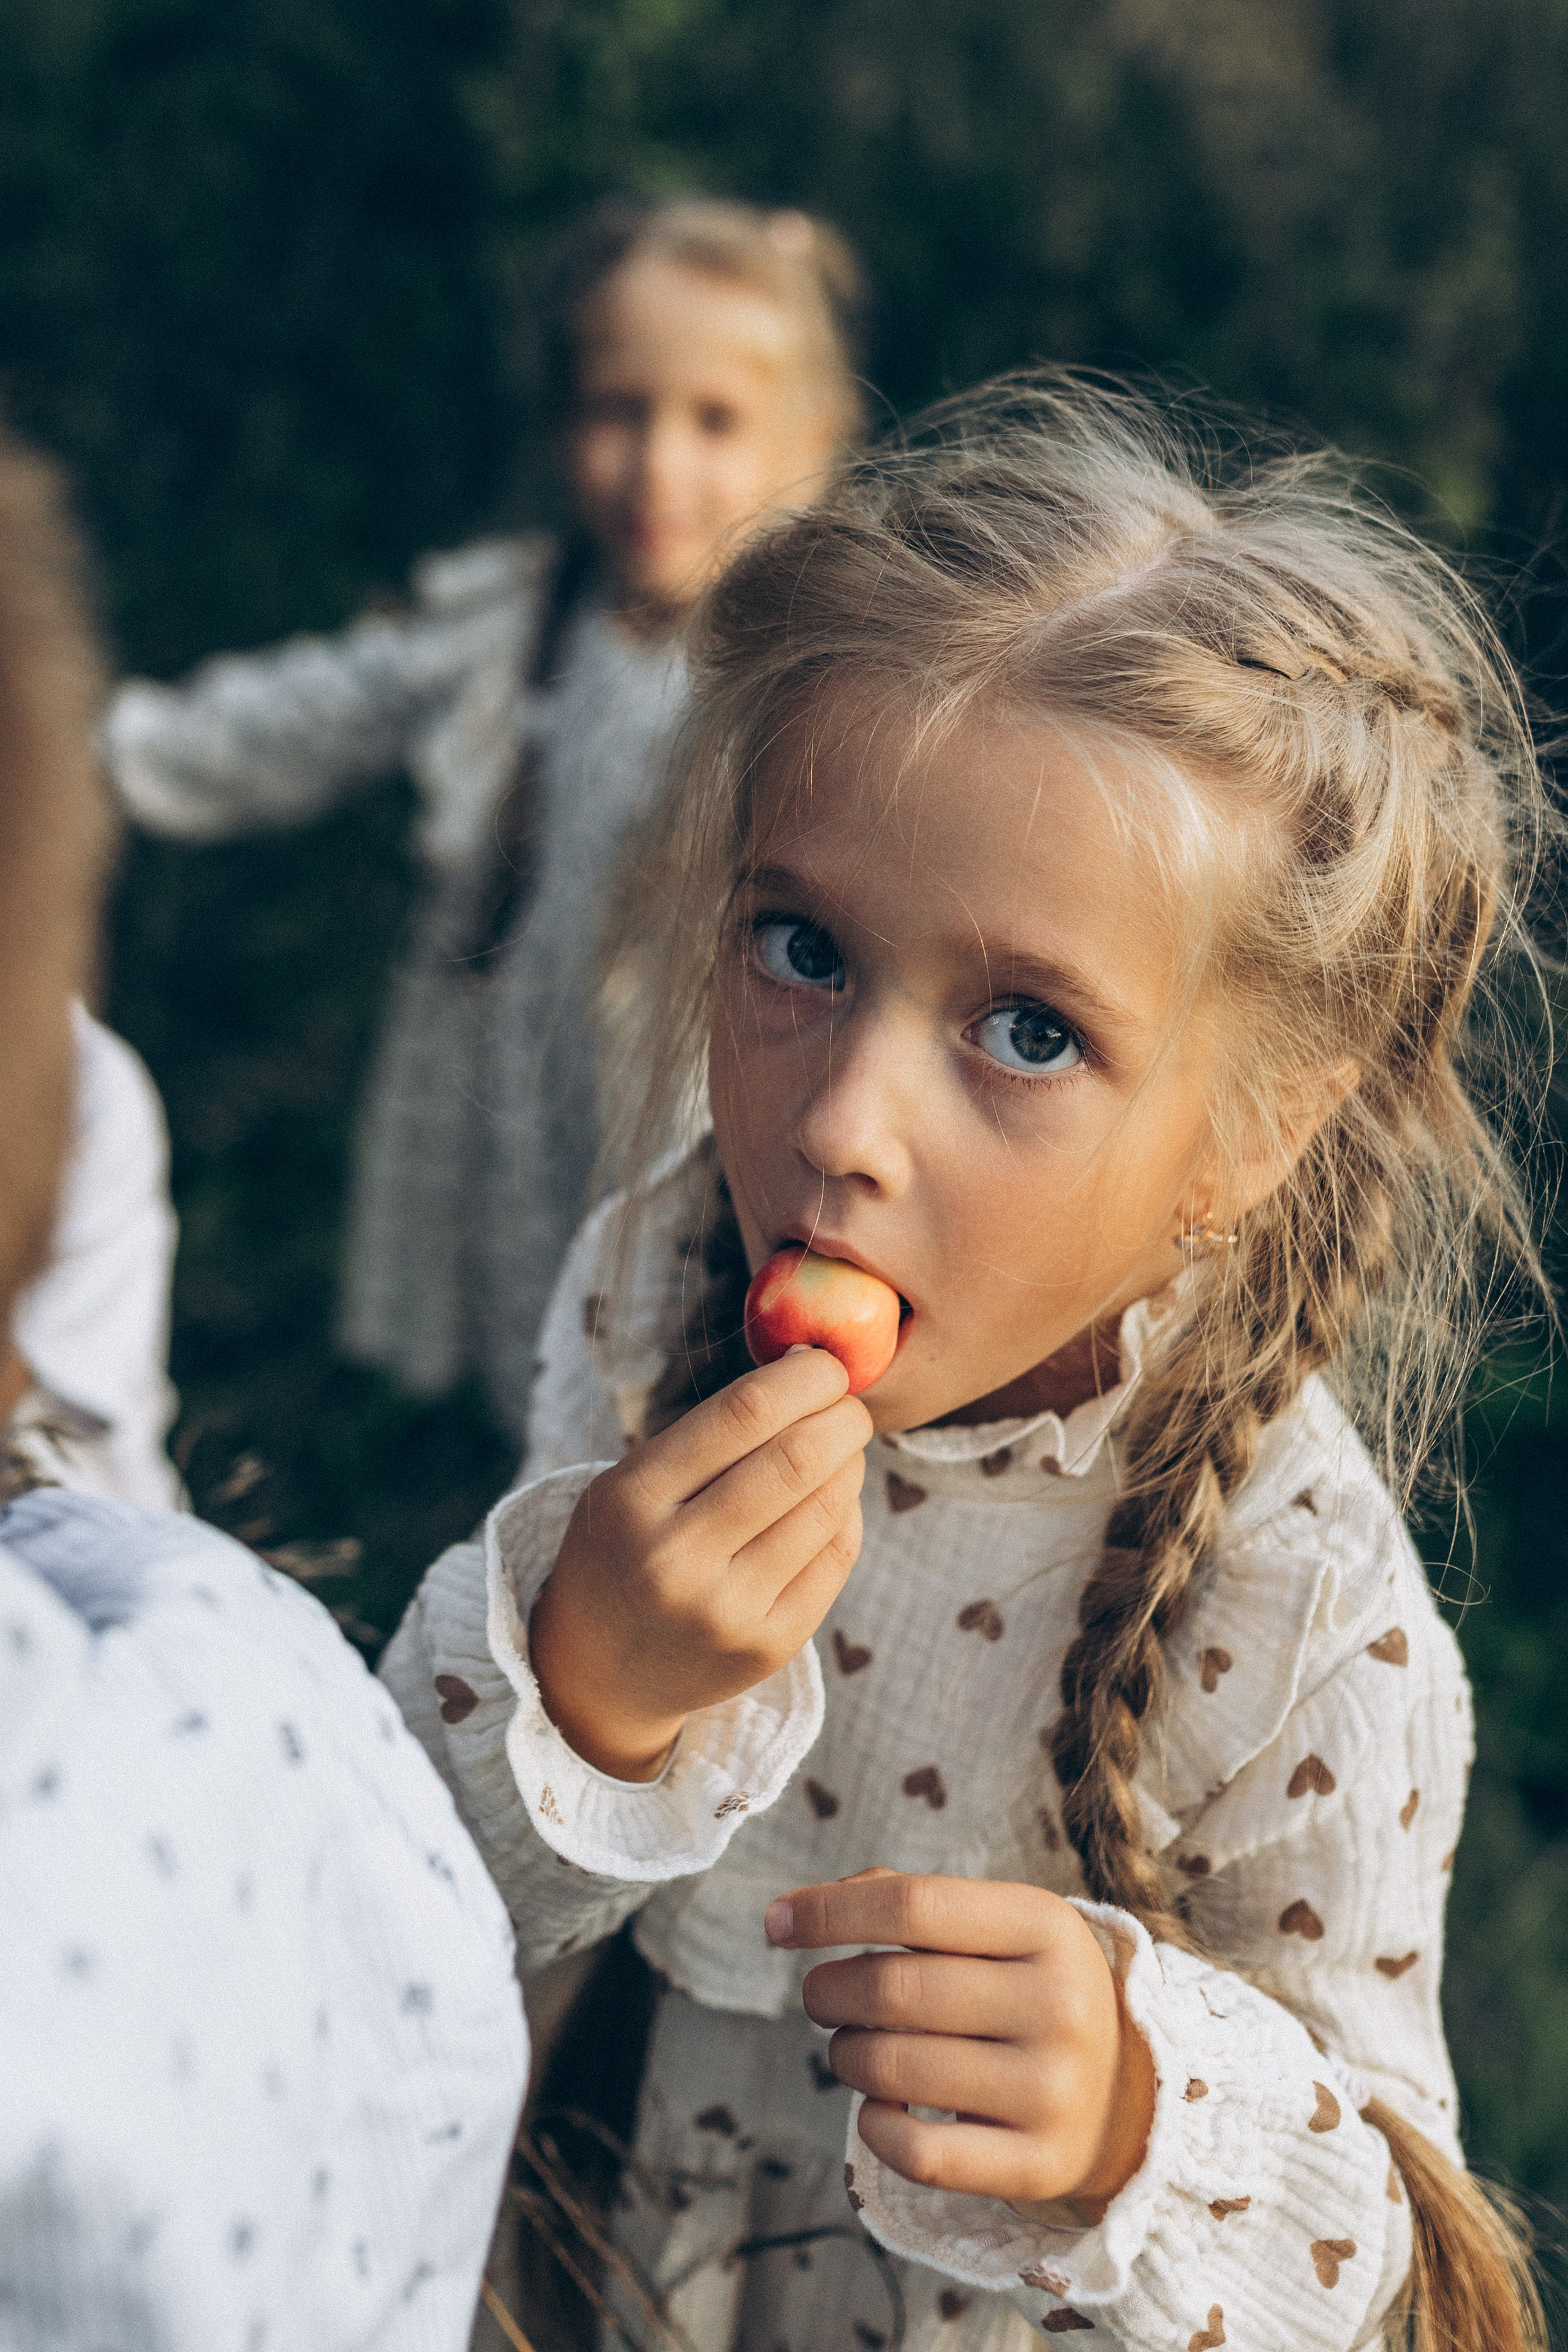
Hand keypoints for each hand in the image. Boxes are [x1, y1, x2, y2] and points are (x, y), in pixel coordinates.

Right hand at [530, 1349, 871, 1777]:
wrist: (600, 1671)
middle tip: (848, 1405)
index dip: (804, 1378)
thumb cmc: (626, 1549)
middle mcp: (676, 1558)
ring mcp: (725, 1611)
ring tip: (841, 1449)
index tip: (825, 1364)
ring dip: (850, 1463)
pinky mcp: (767, 1647)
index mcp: (634, 1498)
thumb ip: (709, 1433)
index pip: (744, 1412)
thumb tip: (810, 1369)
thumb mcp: (632, 1482)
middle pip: (797, 1459)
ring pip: (826, 1508)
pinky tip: (834, 1500)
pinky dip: (847, 1514)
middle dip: (842, 1417)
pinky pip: (836, 1559)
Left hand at [767, 1870, 1155, 2214]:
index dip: (828, 1911)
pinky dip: (874, 2127)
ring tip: (857, 2047)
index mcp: (1046, 1923)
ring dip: (845, 2054)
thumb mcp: (997, 1925)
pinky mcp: (1037, 2165)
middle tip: (821, 1996)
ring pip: (890, 2068)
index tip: (776, 1922)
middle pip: (890, 1987)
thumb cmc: (1029, 1990)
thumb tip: (799, 1909)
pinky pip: (915, 2152)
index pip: (911, 1905)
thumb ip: (908, 1900)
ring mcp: (1052, 2090)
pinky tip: (882, 2107)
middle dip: (827, 1990)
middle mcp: (1057, 2004)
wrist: (1129, 2093)